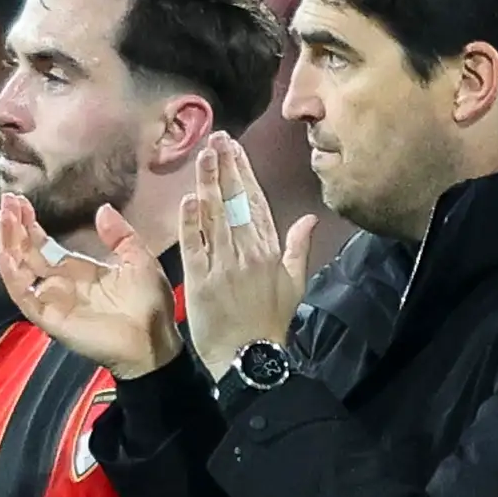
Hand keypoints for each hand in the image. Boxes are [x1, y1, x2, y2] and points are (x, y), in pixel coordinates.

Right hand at [0, 194, 178, 376]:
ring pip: (21, 271)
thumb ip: (120, 236)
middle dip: (15, 228)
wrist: (153, 342)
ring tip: (5, 219)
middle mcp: (60, 285)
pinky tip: (4, 257)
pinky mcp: (51, 319)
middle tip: (7, 201)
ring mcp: (53, 302)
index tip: (20, 201)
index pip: (44, 244)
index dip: (30, 224)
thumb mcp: (138, 260)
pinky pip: (25, 297)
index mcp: (78, 271)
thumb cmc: (149, 306)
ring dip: (10, 244)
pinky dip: (12, 278)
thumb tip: (103, 209)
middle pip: (28, 253)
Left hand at [178, 133, 323, 379]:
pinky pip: (196, 245)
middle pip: (235, 201)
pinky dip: (192, 221)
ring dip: (209, 183)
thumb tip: (309, 219)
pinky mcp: (202, 281)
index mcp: (269, 250)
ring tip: (203, 154)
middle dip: (226, 167)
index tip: (235, 148)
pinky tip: (188, 198)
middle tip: (217, 138)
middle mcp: (248, 252)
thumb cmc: (271, 322)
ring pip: (215, 216)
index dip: (244, 172)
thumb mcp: (295, 283)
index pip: (255, 202)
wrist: (251, 358)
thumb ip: (299, 247)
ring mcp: (224, 265)